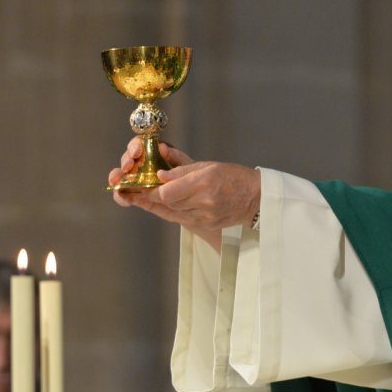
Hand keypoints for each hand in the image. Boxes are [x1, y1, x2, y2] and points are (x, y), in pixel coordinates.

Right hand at [108, 138, 195, 204]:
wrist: (196, 201)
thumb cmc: (192, 178)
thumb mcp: (188, 166)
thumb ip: (175, 157)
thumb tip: (162, 147)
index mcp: (154, 153)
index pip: (140, 144)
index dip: (135, 146)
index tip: (137, 152)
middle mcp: (142, 165)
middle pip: (128, 158)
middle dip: (125, 161)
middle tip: (127, 167)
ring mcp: (138, 182)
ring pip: (121, 176)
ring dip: (116, 177)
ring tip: (115, 181)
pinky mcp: (137, 197)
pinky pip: (125, 195)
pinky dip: (121, 196)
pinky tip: (124, 198)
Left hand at [109, 140, 259, 242]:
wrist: (255, 198)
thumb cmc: (233, 177)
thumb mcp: (208, 166)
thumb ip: (182, 170)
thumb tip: (160, 176)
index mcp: (203, 182)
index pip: (166, 192)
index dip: (151, 190)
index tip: (141, 186)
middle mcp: (203, 201)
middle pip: (167, 203)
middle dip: (152, 197)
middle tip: (136, 191)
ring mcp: (205, 216)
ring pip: (172, 212)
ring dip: (161, 204)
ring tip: (148, 196)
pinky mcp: (206, 225)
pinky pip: (182, 218)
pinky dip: (173, 211)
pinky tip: (166, 204)